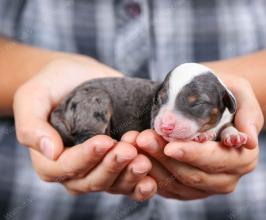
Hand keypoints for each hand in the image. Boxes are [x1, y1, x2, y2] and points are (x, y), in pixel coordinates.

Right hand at [13, 58, 155, 199]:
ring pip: (114, 184)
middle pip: (93, 180)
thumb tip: (49, 151)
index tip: (104, 141)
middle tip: (129, 149)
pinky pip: (130, 183)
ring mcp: (100, 168)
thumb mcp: (32, 97)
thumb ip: (32, 125)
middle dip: (112, 166)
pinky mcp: (119, 163)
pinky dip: (142, 185)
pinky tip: (153, 179)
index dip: (86, 158)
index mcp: (51, 161)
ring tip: (144, 158)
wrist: (77, 76)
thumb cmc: (52, 85)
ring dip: (130, 174)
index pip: (66, 168)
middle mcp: (76, 171)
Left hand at [137, 77, 262, 199]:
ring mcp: (208, 186)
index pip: (216, 160)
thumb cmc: (225, 94)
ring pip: (178, 184)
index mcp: (244, 157)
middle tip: (143, 140)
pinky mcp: (189, 189)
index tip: (170, 146)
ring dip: (155, 167)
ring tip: (136, 145)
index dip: (193, 155)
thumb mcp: (240, 92)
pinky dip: (152, 175)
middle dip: (166, 159)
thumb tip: (250, 140)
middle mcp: (228, 177)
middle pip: (194, 175)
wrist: (212, 104)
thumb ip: (249, 114)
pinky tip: (137, 158)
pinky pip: (169, 188)